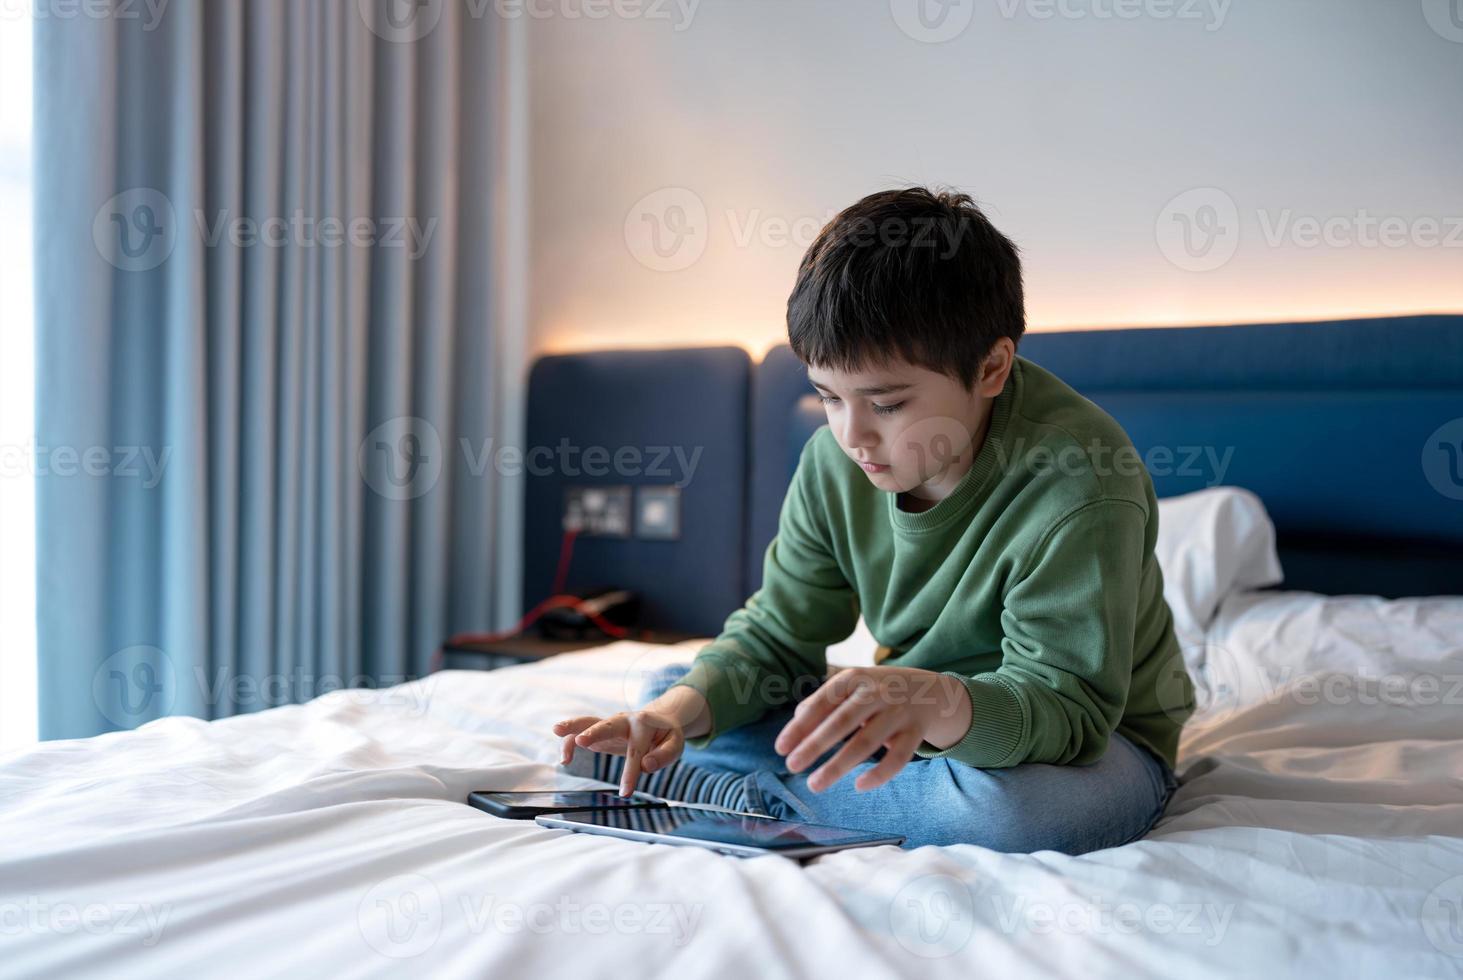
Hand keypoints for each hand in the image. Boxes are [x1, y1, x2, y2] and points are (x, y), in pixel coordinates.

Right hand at [552, 709, 685, 796]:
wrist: (658, 720)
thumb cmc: (666, 735)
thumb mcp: (675, 743)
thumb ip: (664, 755)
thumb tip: (646, 765)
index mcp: (644, 724)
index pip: (636, 751)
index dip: (630, 772)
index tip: (625, 793)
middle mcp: (624, 720)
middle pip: (608, 725)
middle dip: (595, 733)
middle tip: (582, 741)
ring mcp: (609, 724)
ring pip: (588, 721)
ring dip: (573, 726)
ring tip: (556, 730)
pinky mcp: (599, 731)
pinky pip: (580, 733)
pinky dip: (569, 743)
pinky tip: (564, 760)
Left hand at [772, 666, 970, 792]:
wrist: (930, 690)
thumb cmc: (876, 690)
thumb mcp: (851, 684)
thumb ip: (823, 700)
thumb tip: (796, 720)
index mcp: (854, 678)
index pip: (822, 702)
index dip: (800, 726)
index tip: (780, 748)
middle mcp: (876, 693)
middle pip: (842, 722)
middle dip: (815, 745)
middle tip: (792, 766)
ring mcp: (898, 713)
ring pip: (866, 742)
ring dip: (839, 766)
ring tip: (814, 784)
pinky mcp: (915, 733)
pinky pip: (898, 758)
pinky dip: (879, 774)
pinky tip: (858, 787)